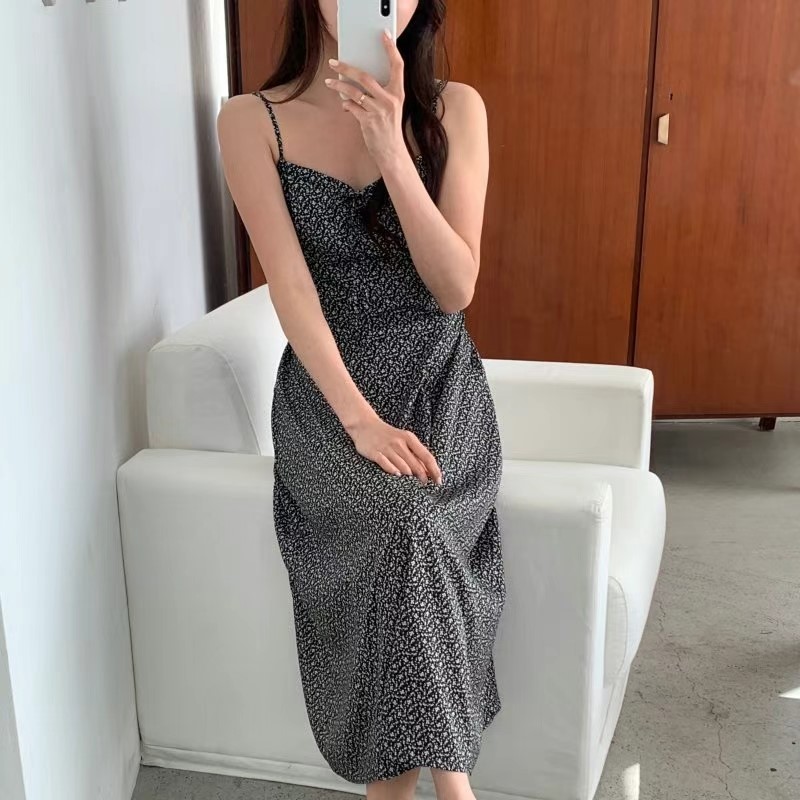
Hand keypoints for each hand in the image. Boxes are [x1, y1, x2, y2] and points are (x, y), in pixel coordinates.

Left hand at [324, 30, 405, 166]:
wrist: (392, 152)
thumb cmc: (389, 128)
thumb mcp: (391, 107)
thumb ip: (380, 92)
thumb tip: (358, 79)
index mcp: (398, 93)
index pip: (397, 66)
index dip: (391, 49)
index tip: (384, 35)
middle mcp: (390, 100)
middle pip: (365, 76)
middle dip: (347, 68)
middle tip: (334, 62)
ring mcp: (379, 111)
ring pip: (354, 92)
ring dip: (339, 86)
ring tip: (329, 82)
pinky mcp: (368, 122)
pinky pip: (352, 107)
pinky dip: (345, 104)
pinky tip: (343, 104)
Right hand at [345, 411, 442, 485]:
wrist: (365, 425)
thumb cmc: (388, 436)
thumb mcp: (404, 440)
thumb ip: (415, 454)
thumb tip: (428, 471)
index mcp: (409, 438)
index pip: (426, 456)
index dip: (434, 470)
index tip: (439, 481)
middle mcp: (399, 443)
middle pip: (415, 463)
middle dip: (422, 476)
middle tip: (425, 484)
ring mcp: (386, 447)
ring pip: (402, 464)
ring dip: (409, 474)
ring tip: (412, 483)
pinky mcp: (374, 452)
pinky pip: (385, 463)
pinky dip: (392, 469)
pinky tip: (397, 474)